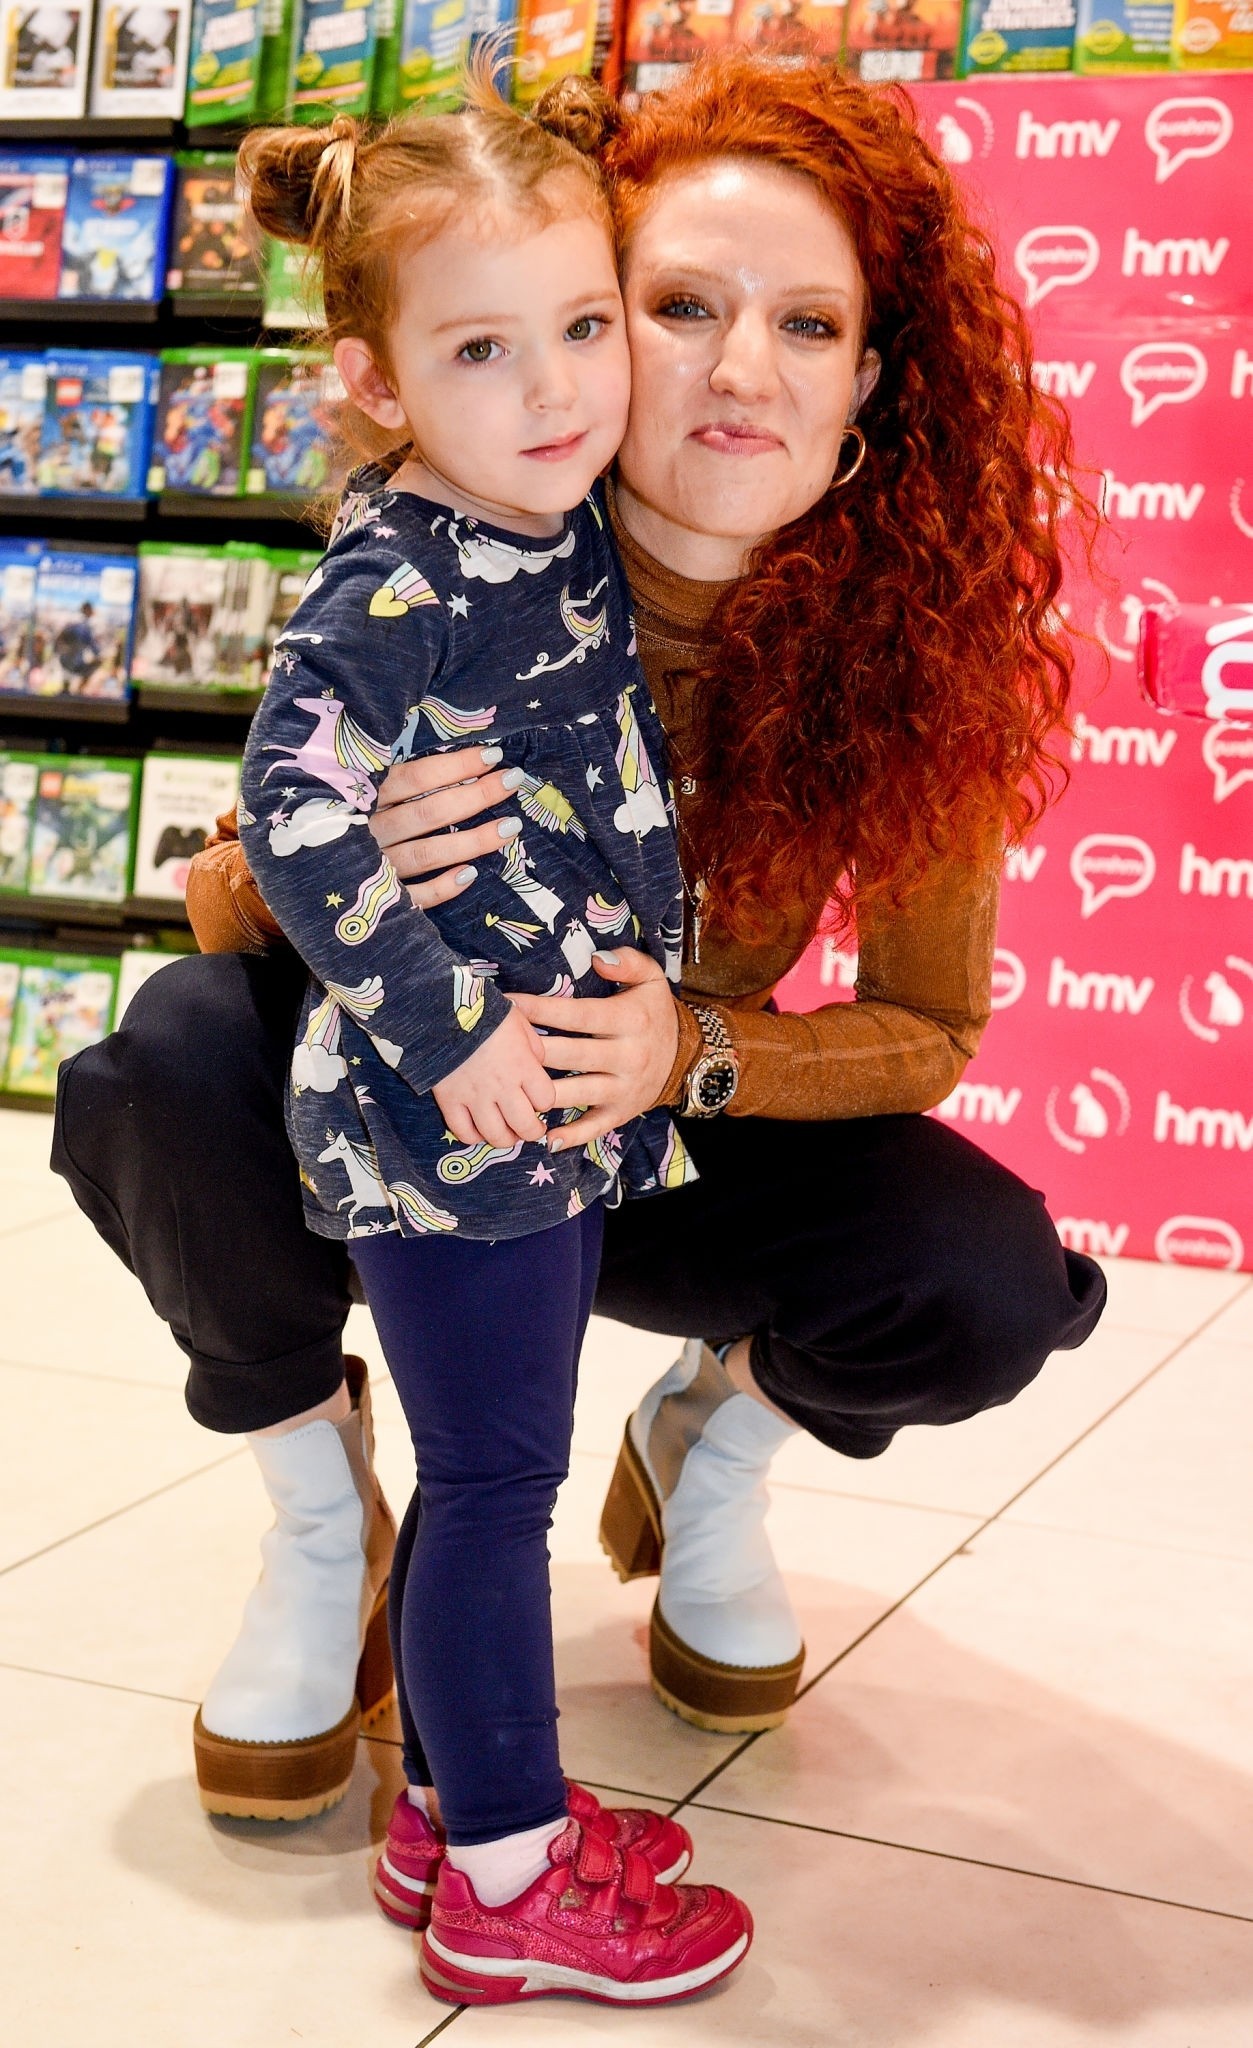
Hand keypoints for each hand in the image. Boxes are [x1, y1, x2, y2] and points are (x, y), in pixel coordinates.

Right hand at [370, 745, 521, 910]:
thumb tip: (468, 761)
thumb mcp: (371, 792)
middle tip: (512, 781)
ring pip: (426, 854)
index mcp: (368, 798)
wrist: (314, 874)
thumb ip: (406, 780)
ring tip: (510, 827)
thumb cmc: (356, 820)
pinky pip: (414, 897)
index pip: (416, 776)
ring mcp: (375, 867)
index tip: (493, 757)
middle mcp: (372, 831)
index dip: (456, 766)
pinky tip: (470, 874)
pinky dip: (441, 887)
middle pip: (428, 813)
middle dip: (475, 795)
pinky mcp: (381, 900)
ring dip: (472, 841)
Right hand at [433, 1004, 555, 1149]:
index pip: (545, 1100)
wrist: (441, 1011)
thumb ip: (534, 1046)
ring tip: (506, 1133)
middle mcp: (502, 1087)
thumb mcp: (519, 1021)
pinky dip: (474, 1137)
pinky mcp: (450, 1101)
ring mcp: (475, 1097)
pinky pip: (464, 1132)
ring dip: (505, 1140)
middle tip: (529, 1127)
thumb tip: (538, 1065)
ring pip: (496, 1136)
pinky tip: (478, 1130)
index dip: (544, 1102)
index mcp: (522, 1066)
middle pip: (524, 1126)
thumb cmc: (484, 1012)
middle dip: (532, 1131)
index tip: (538, 1099)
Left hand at [508, 950, 680, 1148]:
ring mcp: (624, 1088)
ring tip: (508, 1090)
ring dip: (542, 1093)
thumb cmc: (654, 1013)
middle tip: (496, 1047)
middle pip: (571, 1055)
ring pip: (577, 1093)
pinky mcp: (622, 1113)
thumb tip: (597, 958)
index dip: (540, 1010)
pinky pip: (594, 1127)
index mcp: (629, 1021)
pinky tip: (544, 1138)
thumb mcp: (651, 979)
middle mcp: (627, 1056)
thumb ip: (627, 962)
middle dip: (532, 1052)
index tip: (509, 1005)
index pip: (577, 1015)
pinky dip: (570, 1136)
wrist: (688, 1057)